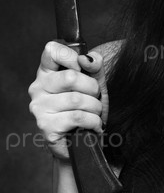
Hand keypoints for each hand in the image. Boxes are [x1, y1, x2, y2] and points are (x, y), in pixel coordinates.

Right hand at [28, 41, 108, 160]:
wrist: (83, 142)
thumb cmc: (87, 107)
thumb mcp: (95, 81)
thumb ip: (94, 65)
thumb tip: (87, 59)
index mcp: (47, 72)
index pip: (52, 50)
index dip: (72, 57)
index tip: (83, 69)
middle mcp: (38, 87)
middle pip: (71, 77)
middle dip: (92, 88)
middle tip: (95, 97)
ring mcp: (39, 107)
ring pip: (76, 99)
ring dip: (95, 107)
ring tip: (95, 113)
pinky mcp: (46, 126)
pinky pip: (77, 117)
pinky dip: (93, 121)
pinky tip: (93, 125)